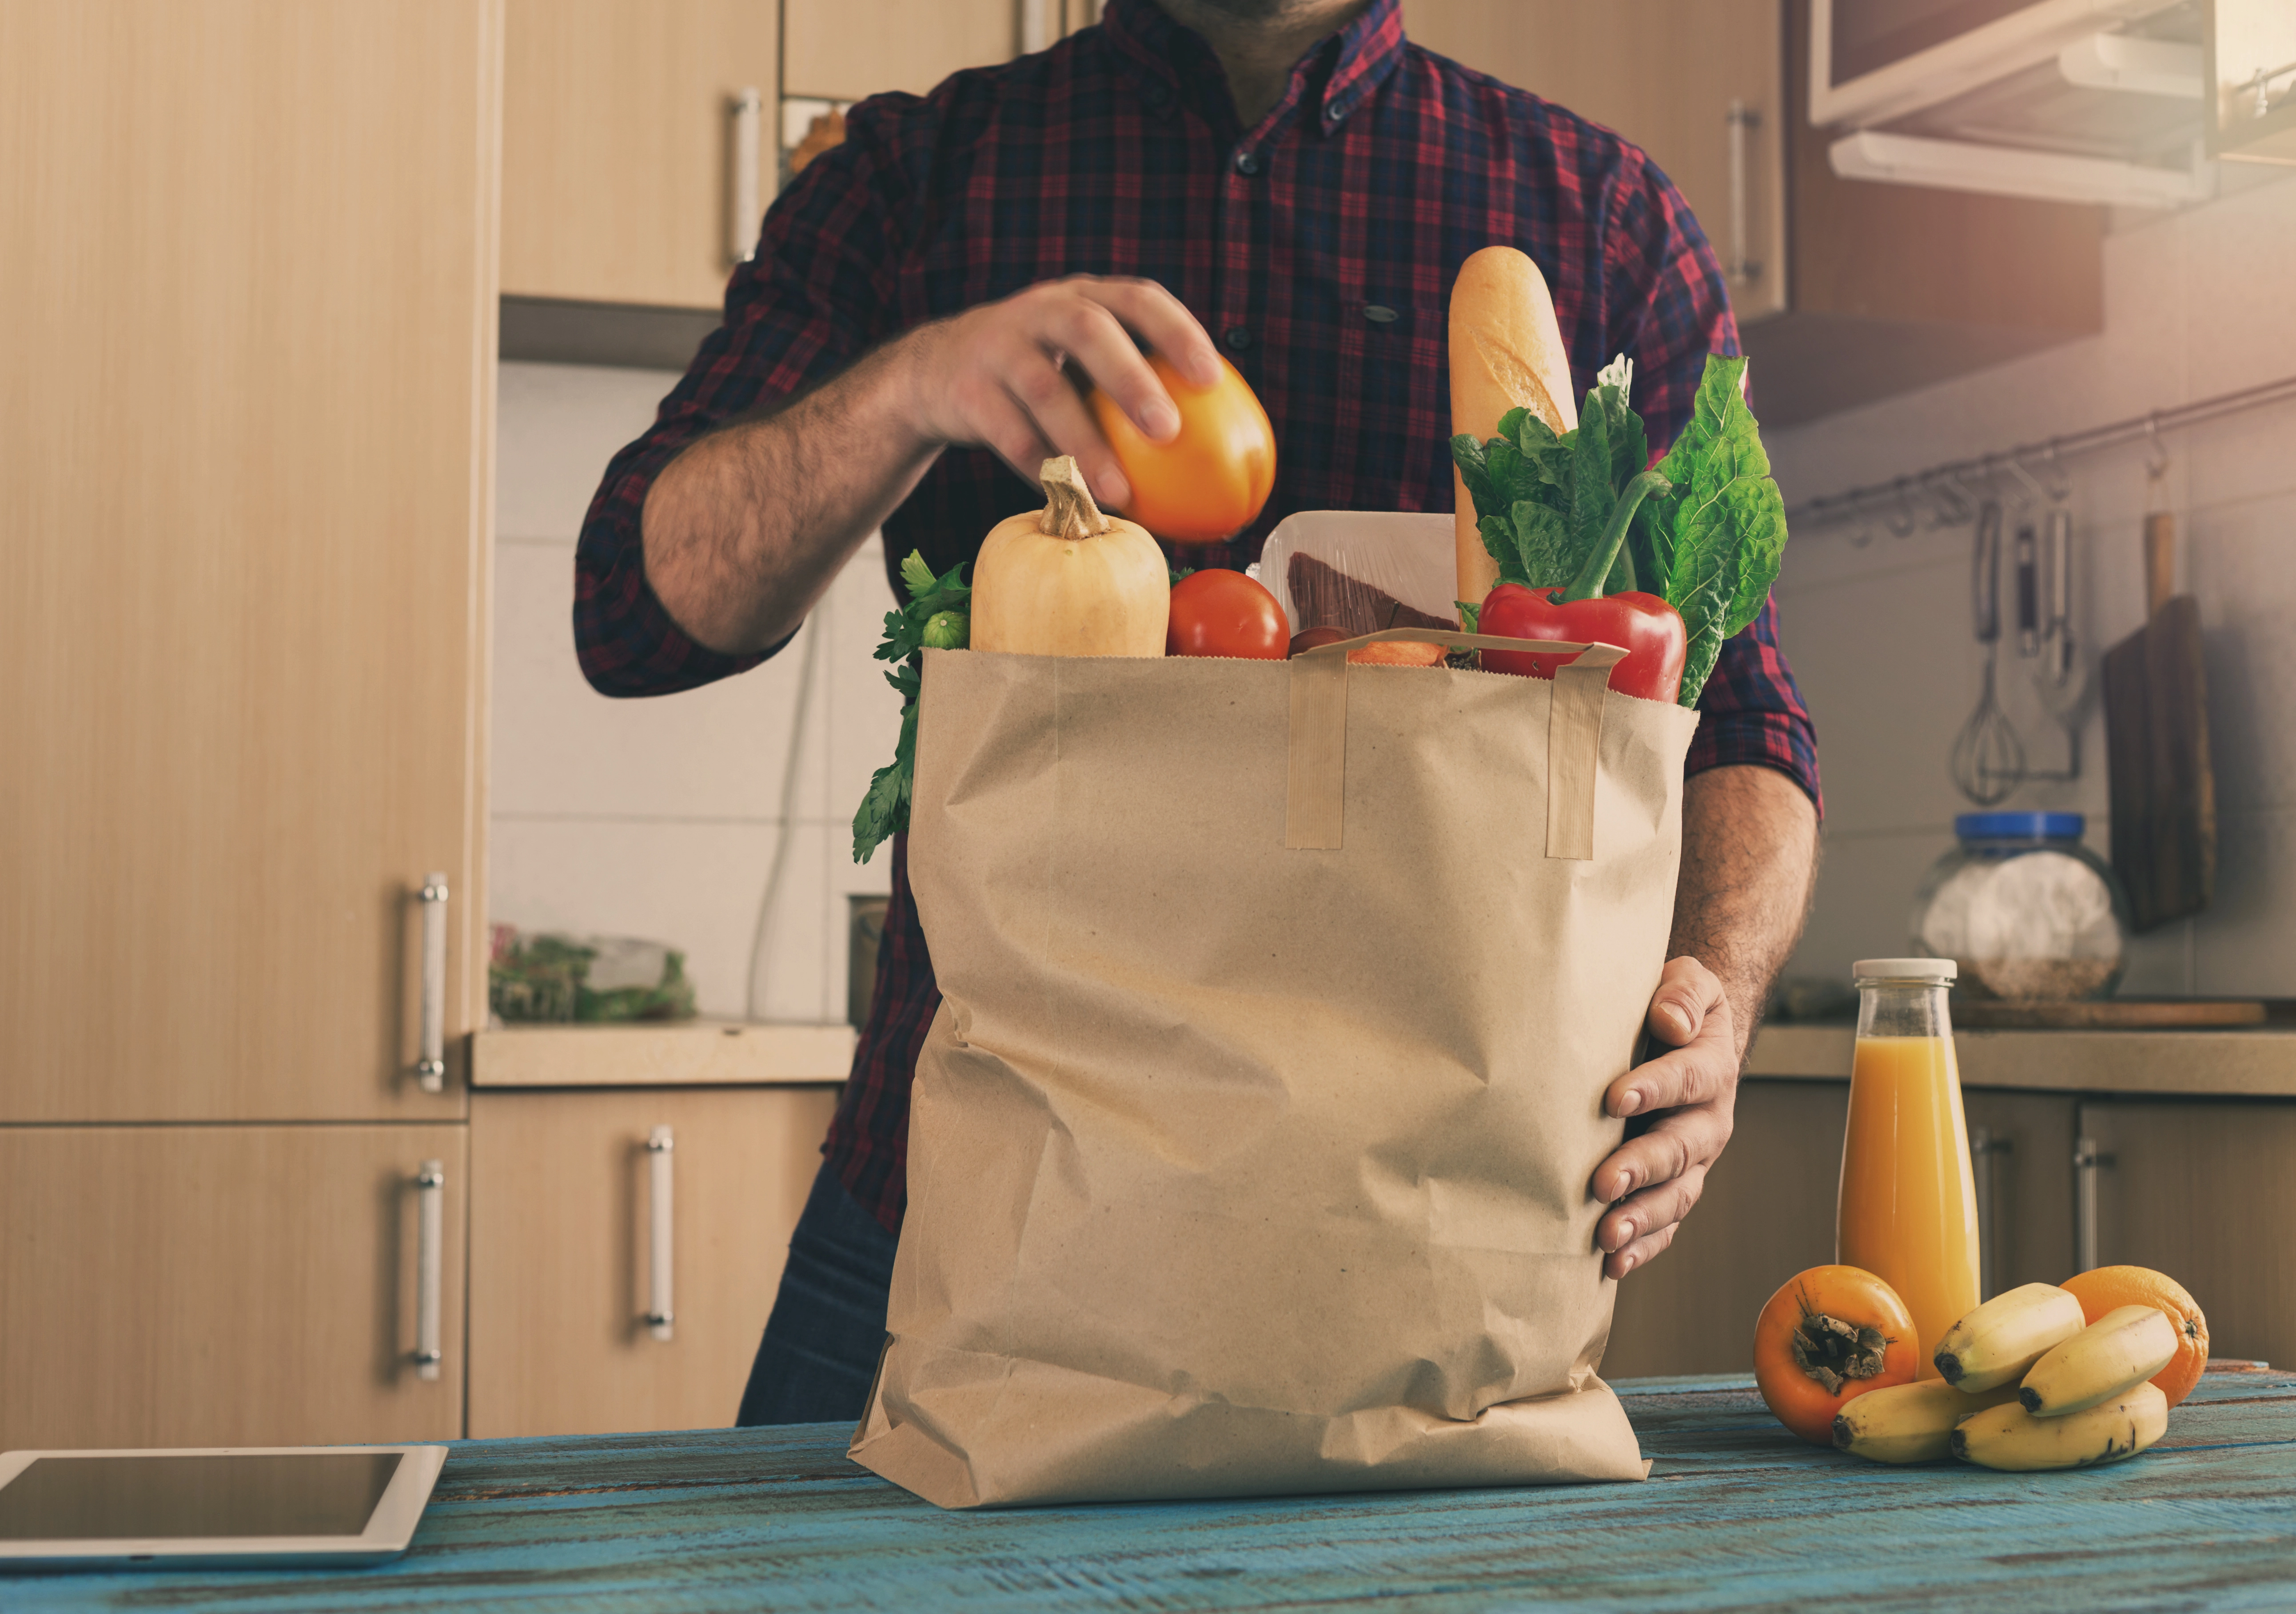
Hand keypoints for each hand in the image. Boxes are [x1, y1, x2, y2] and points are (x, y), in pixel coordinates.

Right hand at [898, 275, 1221, 508]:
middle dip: (1130, 378)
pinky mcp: (967, 391)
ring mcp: (998, 347)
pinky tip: (1073, 501)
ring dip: (1085, 443)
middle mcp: (1039, 311)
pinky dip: (1043, 471)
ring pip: (1044, 390)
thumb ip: (1133, 380)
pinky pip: (1009, 436)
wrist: (934, 373)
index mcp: (1081, 297)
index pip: (1137, 299)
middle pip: (1088, 329)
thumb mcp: (1079, 359)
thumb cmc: (1038, 372)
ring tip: (1121, 491)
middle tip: (1169, 429)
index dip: (1177, 332)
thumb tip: (1219, 445)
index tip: (1212, 378)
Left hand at [1590, 956, 1737, 1279]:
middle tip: (1604, 1182)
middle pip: (1681, 1148)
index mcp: (1711, 1067)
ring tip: (1606, 1236)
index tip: (1614, 1097)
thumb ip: (1683, 992)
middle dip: (1643, 1167)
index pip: (1688, 1077)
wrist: (1681, 1032)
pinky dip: (1643, 1246)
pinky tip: (1611, 1264)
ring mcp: (1692, 1160)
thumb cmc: (1672, 1005)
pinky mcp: (1672, 1185)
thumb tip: (1669, 1019)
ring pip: (1676, 1195)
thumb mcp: (1687, 978)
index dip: (1656, 1087)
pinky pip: (1665, 1223)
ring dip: (1642, 1218)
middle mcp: (1708, 1120)